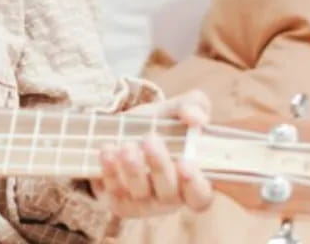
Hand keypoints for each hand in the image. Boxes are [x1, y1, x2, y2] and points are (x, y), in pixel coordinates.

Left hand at [89, 89, 213, 217]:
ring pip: (141, 193)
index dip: (196, 184)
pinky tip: (107, 151)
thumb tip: (197, 117)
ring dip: (133, 169)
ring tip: (126, 145)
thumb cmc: (156, 125)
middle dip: (160, 166)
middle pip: (170, 194)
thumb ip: (193, 106)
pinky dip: (111, 171)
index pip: (201, 195)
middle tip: (150, 139)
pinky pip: (116, 191)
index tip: (186, 163)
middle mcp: (171, 196)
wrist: (118, 131)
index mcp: (191, 179)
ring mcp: (144, 202)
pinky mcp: (120, 201)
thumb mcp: (174, 111)